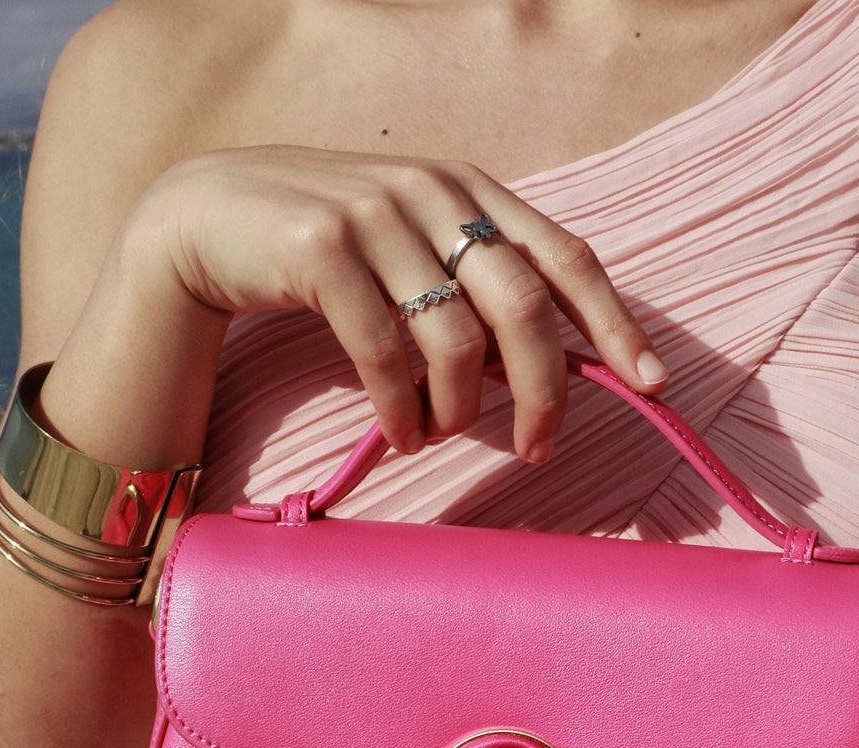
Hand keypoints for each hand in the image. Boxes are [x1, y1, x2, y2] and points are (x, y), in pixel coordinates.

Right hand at [136, 145, 668, 460]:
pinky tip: (401, 434)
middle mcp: (431, 190)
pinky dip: (401, 412)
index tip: (652, 385)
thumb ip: (474, 292)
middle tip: (539, 449)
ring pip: (455, 340)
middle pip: (525, 305)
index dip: (616, 324)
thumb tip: (543, 369)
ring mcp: (374, 215)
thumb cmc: (325, 252)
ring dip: (456, 410)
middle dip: (544, 391)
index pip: (566, 257)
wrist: (205, 221)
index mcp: (469, 188)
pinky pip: (385, 355)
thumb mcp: (411, 255)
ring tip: (436, 433)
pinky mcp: (319, 250)